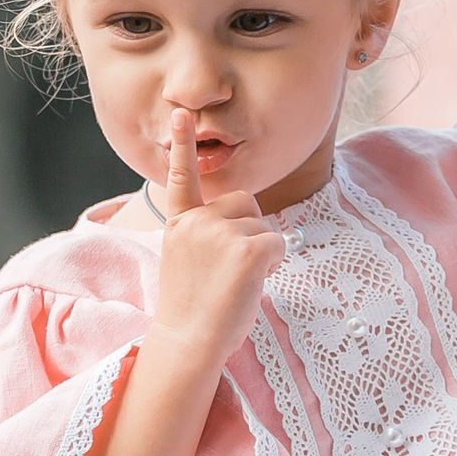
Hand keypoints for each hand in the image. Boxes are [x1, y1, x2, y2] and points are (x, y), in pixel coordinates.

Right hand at [150, 107, 283, 362]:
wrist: (188, 342)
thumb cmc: (193, 309)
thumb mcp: (188, 261)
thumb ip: (206, 234)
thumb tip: (245, 226)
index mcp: (179, 223)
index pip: (182, 179)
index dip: (182, 144)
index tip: (181, 113)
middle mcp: (197, 221)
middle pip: (245, 204)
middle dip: (247, 230)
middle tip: (228, 271)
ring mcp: (221, 234)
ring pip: (263, 227)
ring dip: (260, 252)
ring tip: (234, 282)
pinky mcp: (247, 250)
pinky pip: (278, 244)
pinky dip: (273, 264)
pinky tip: (250, 284)